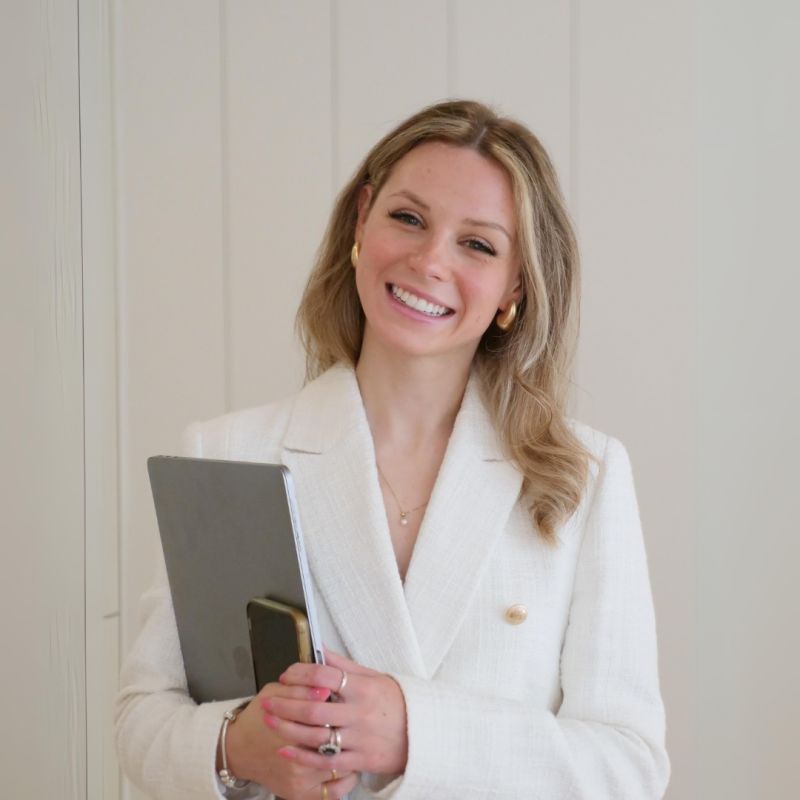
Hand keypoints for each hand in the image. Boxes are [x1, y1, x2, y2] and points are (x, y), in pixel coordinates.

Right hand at [223, 681, 357, 799]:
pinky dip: (347, 778)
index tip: (346, 699)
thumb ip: (299, 688)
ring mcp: (300, 780)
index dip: (340, 704)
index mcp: (290, 729)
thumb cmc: (260, 716)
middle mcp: (296, 758)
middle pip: (337, 743)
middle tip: (357, 719)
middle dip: (350, 730)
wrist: (239, 749)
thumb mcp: (274, 692)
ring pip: (340, 767)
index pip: (326, 716)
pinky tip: (349, 764)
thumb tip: (326, 688)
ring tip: (356, 739)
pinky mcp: (301, 794)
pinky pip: (335, 791)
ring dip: (352, 753)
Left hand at [266, 649, 407, 777]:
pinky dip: (303, 756)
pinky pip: (326, 761)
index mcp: (363, 689)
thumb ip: (345, 665)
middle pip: (313, 709)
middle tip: (267, 700)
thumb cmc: (397, 702)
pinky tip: (286, 750)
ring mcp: (359, 739)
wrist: (424, 735)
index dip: (301, 674)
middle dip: (285, 705)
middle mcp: (359, 713)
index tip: (286, 675)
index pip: (325, 677)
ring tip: (269, 722)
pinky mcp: (360, 760)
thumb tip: (322, 648)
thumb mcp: (375, 677)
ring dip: (288, 729)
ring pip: (315, 736)